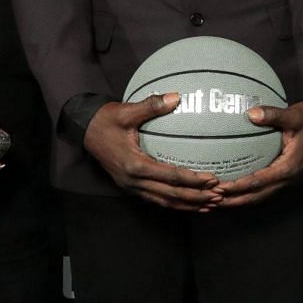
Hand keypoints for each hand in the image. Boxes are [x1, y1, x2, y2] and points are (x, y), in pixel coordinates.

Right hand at [82, 93, 222, 210]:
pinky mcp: (131, 187)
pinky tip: (190, 203)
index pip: (169, 176)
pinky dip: (175, 203)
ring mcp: (131, 187)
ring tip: (210, 204)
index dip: (192, 180)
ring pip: (164, 202)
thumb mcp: (125, 111)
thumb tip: (176, 97)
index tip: (213, 179)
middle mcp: (133, 181)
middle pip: (170, 195)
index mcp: (134, 165)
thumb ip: (151, 105)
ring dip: (188, 205)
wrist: (84, 130)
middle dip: (196, 197)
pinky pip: (157, 199)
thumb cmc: (105, 120)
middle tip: (219, 196)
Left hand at [214, 101, 302, 207]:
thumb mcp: (294, 115)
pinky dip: (245, 193)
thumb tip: (252, 113)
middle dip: (234, 200)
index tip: (221, 187)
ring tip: (216, 200)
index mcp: (289, 166)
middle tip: (212, 198)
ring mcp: (284, 179)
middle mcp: (286, 177)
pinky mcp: (280, 176)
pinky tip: (231, 191)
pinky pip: (261, 189)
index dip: (240, 186)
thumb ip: (274, 114)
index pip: (261, 181)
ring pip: (259, 196)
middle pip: (257, 195)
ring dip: (238, 200)